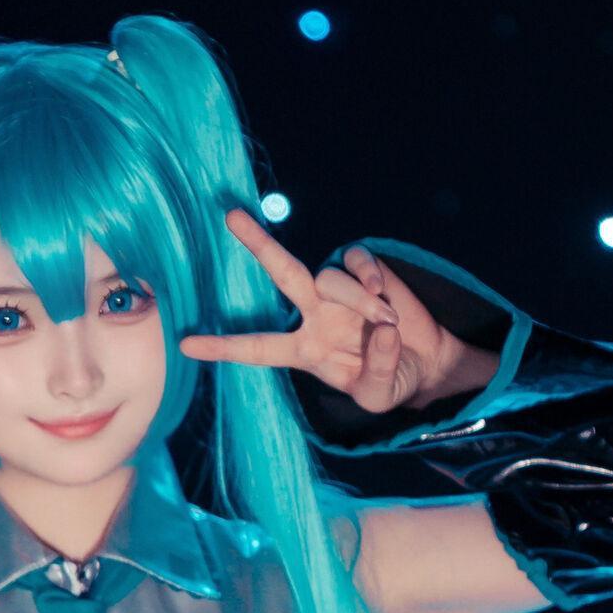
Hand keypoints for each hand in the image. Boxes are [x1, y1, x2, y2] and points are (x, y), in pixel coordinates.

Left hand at [180, 208, 463, 414]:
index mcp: (305, 350)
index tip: (186, 345)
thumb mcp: (379, 396)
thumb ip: (377, 371)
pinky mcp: (366, 272)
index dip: (224, 347)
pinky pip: (357, 262)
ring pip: (331, 279)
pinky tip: (383, 293)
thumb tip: (383, 330)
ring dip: (359, 300)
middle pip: (282, 274)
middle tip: (230, 216)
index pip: (258, 348)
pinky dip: (370, 275)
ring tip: (386, 322)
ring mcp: (338, 290)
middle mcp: (314, 315)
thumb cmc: (390, 381)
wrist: (427, 364)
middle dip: (258, 244)